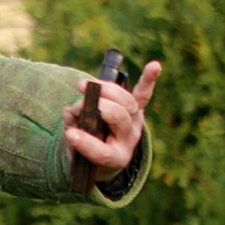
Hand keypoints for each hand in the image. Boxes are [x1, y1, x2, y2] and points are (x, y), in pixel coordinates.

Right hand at [63, 59, 160, 175]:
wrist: (106, 157)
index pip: (102, 152)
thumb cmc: (85, 153)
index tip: (70, 135)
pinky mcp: (137, 109)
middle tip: (77, 106)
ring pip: (125, 101)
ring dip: (104, 90)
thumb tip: (70, 112)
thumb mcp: (75, 150)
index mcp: (114, 158)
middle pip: (118, 116)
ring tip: (82, 86)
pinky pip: (143, 93)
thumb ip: (72, 132)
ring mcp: (135, 122)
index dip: (86, 143)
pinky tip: (154, 67)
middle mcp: (129, 139)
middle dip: (96, 107)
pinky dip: (148, 79)